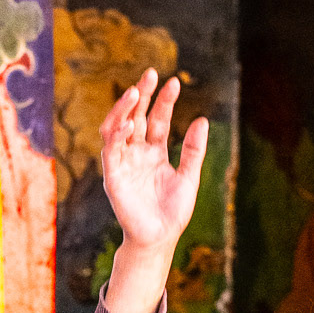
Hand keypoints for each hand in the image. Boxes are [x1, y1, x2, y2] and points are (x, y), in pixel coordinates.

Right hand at [100, 71, 208, 312]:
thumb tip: (202, 119)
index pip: (157, 119)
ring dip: (124, 109)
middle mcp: (136, 154)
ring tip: (135, 91)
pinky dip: (117, 135)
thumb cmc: (173, 211)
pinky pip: (111, 151)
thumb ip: (194, 150)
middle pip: (136, 117)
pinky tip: (127, 121)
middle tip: (151, 74)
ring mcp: (123, 163)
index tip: (175, 81)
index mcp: (154, 152)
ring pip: (118, 128)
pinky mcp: (113, 177)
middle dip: (142, 95)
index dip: (164, 101)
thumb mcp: (190, 176)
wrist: (160, 238)